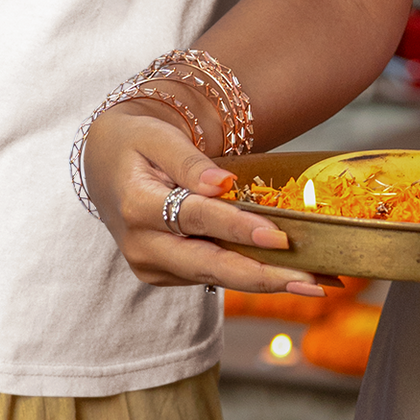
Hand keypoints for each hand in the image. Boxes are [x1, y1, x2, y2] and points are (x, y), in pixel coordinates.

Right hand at [84, 102, 328, 298]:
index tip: (279, 237)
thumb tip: (223, 185)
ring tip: (314, 283)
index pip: (196, 218)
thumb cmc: (136, 141)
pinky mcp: (161, 274)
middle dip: (264, 276)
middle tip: (313, 282)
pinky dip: (247, 275)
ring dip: (265, 281)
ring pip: (214, 276)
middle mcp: (141, 245)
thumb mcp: (157, 136)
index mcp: (136, 206)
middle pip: (209, 265)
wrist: (106, 163)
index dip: (238, 228)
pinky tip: (284, 275)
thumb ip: (189, 161)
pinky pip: (208, 275)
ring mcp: (149, 266)